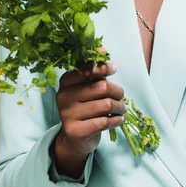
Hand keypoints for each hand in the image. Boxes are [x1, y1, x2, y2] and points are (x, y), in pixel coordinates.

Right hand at [53, 46, 126, 175]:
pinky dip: (116, 120)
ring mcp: (68, 114)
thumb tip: (102, 48)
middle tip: (122, 96)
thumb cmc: (84, 106)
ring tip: (122, 108)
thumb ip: (94, 70)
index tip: (114, 69)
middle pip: (102, 87)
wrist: (75, 138)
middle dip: (117, 91)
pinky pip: (104, 122)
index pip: (88, 69)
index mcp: (65, 81)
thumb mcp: (86, 86)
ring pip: (106, 105)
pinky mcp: (76, 131)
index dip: (103, 67)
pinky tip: (119, 119)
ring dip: (120, 107)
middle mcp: (63, 96)